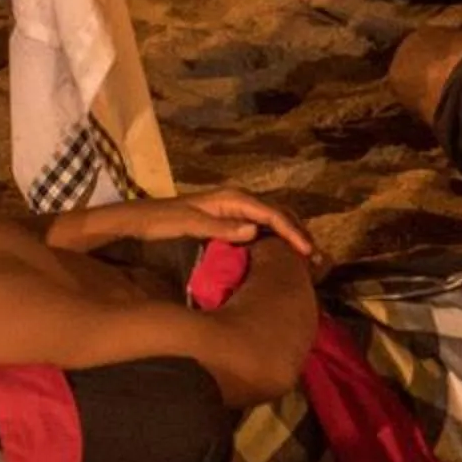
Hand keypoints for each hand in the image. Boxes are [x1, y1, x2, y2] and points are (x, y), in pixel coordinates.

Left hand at [110, 187, 315, 257]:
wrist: (142, 220)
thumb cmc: (161, 220)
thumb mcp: (187, 224)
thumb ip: (218, 227)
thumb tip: (254, 231)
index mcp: (230, 199)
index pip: (269, 213)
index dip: (291, 231)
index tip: (308, 252)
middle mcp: (236, 201)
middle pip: (277, 214)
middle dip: (298, 233)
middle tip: (320, 261)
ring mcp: (233, 212)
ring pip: (272, 221)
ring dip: (291, 237)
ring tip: (310, 262)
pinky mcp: (229, 223)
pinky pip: (262, 229)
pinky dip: (278, 241)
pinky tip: (284, 258)